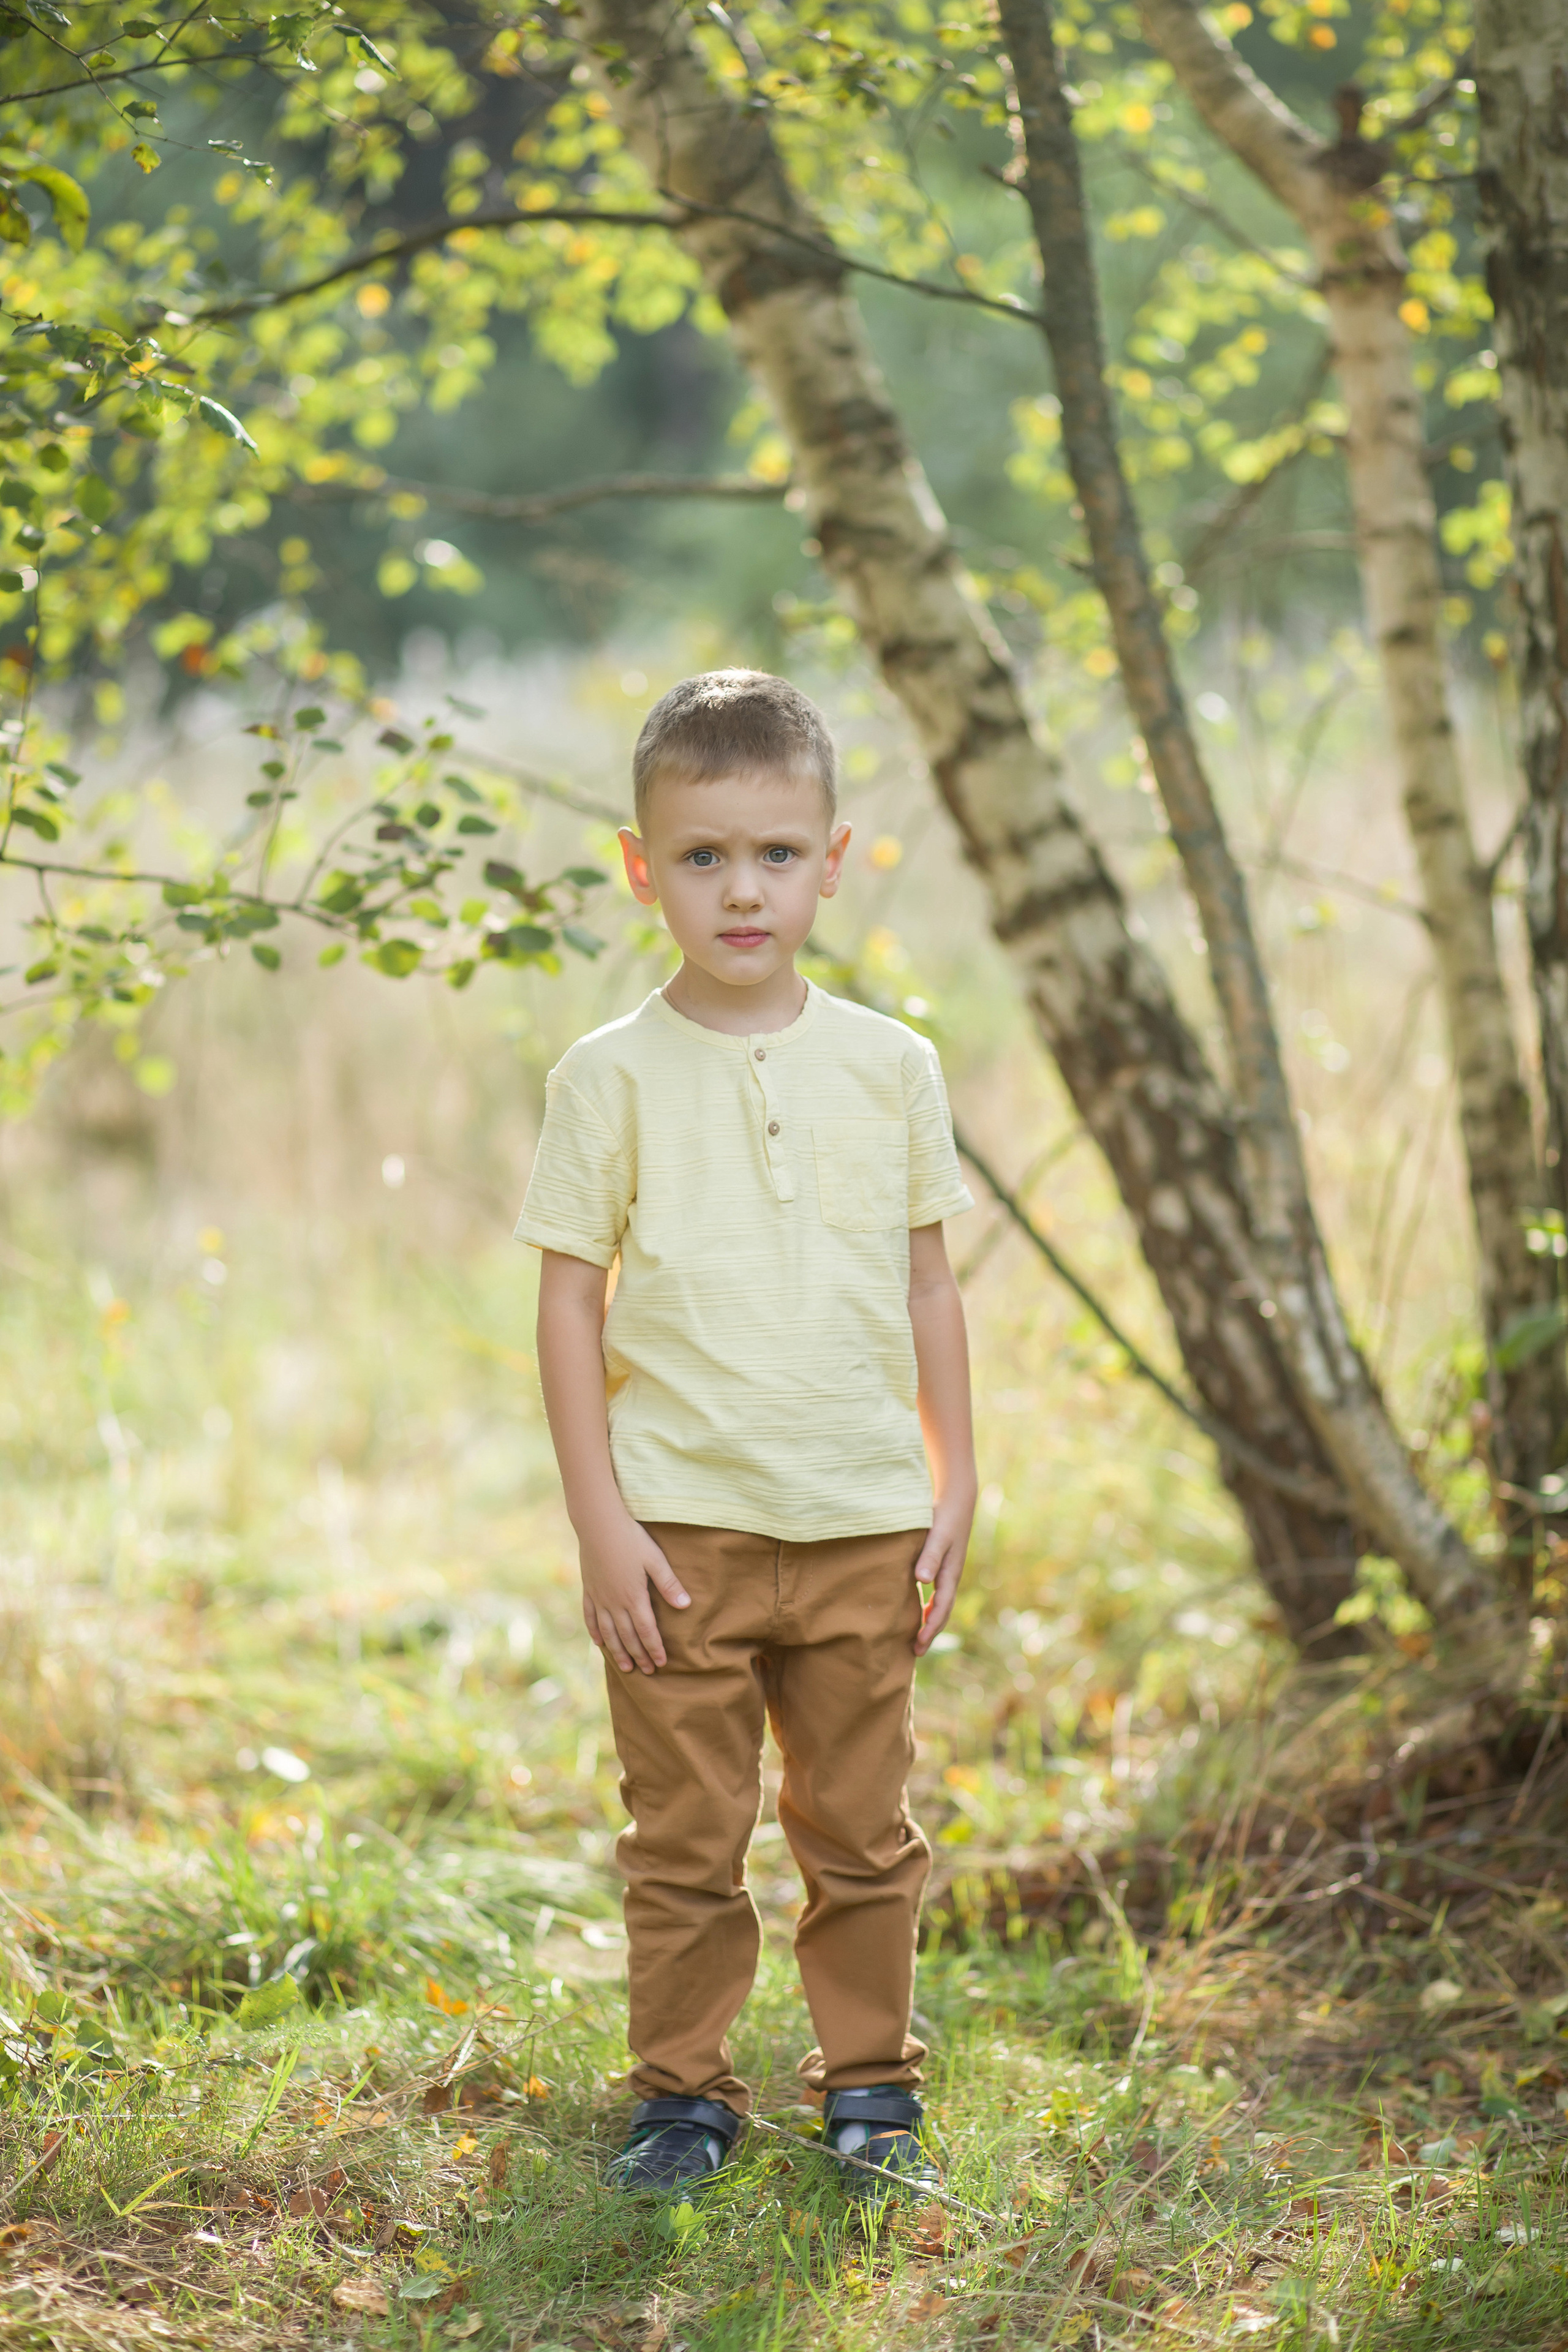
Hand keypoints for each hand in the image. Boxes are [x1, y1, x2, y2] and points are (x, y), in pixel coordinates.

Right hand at [577, 1510, 689, 1673]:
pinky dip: (595, 1632)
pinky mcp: (588, 1589)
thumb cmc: (631, 1539)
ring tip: (625, 1667)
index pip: (647, 1631)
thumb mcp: (655, 1559)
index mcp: (634, 1597)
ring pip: (608, 1633)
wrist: (599, 1524)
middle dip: (639, 1655)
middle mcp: (615, 1603)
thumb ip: (669, 1584)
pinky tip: (599, 1643)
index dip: (654, 1648)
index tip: (661, 1663)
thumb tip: (686, 1606)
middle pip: (628, 1636)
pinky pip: (590, 1617)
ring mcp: (599, 1597)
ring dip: (617, 1651)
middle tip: (647, 1671)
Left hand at [912, 1489, 974, 1656]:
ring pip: (941, 1605)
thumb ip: (929, 1556)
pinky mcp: (943, 1565)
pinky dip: (930, 1606)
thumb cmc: (945, 1518)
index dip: (930, 1628)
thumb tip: (922, 1581)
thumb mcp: (937, 1536)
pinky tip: (921, 1610)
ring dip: (931, 1622)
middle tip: (916, 1651)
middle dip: (930, 1632)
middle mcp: (950, 1577)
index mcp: (949, 1574)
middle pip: (942, 1612)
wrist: (957, 1501)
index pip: (941, 1609)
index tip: (918, 1645)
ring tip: (917, 1638)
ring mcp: (948, 1572)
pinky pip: (938, 1594)